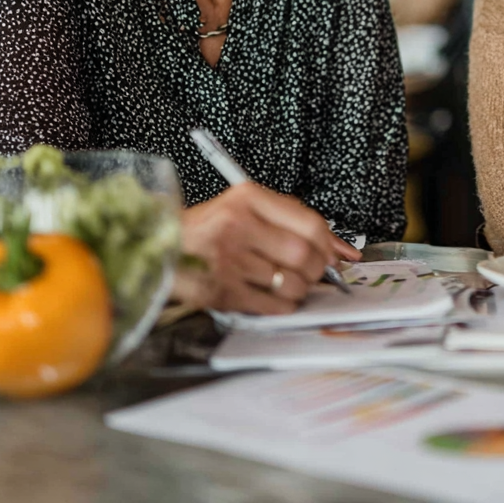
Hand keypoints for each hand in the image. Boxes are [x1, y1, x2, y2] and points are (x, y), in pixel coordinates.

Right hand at [172, 184, 361, 313]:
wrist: (160, 247)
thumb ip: (294, 220)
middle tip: (311, 271)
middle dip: (316, 269)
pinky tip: (275, 297)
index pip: (309, 222)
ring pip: (289, 283)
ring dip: (299, 289)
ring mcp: (226, 260)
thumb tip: (343, 250)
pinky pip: (271, 305)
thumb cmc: (210, 228)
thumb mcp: (247, 208)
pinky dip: (283, 305)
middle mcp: (236, 225)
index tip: (335, 255)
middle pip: (302, 255)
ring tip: (289, 283)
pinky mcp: (219, 291)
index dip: (330, 244)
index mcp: (247, 198)